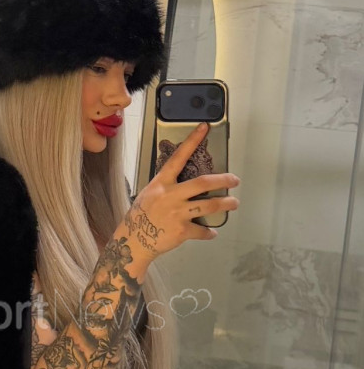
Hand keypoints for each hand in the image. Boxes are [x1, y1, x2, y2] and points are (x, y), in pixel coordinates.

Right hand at [121, 122, 240, 261]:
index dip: (192, 141)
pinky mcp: (181, 231)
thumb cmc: (141, 216)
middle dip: (223, 180)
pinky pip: (202, 230)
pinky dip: (209, 232)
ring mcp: (177, 213)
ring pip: (209, 205)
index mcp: (162, 183)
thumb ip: (168, 187)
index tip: (205, 128)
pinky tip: (212, 232)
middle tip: (234, 180)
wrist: (134, 241)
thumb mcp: (150, 193)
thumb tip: (187, 184)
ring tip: (233, 203)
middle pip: (203, 183)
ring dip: (225, 203)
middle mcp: (171, 195)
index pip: (179, 157)